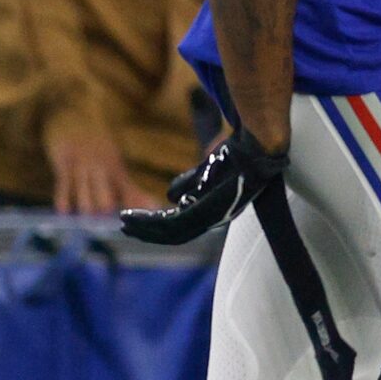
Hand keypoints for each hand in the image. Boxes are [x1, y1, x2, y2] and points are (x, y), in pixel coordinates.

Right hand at [51, 132, 159, 216]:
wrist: (73, 111)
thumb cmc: (96, 143)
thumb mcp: (114, 161)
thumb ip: (128, 188)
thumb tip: (152, 207)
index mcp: (116, 167)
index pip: (128, 191)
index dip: (133, 206)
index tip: (139, 220)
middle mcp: (102, 167)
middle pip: (106, 196)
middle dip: (106, 211)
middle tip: (105, 224)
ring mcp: (82, 165)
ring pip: (85, 193)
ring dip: (86, 207)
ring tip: (87, 220)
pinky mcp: (63, 161)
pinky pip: (63, 184)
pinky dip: (64, 199)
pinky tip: (64, 212)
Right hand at [119, 128, 283, 243]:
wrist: (256, 144)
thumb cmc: (236, 154)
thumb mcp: (207, 171)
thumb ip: (190, 184)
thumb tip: (170, 197)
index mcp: (216, 211)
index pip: (183, 229)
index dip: (157, 229)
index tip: (135, 223)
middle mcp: (216, 217)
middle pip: (177, 235)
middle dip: (148, 233)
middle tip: (124, 228)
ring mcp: (216, 214)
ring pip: (174, 231)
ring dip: (146, 228)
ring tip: (125, 221)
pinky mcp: (213, 207)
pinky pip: (179, 221)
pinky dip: (155, 221)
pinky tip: (138, 214)